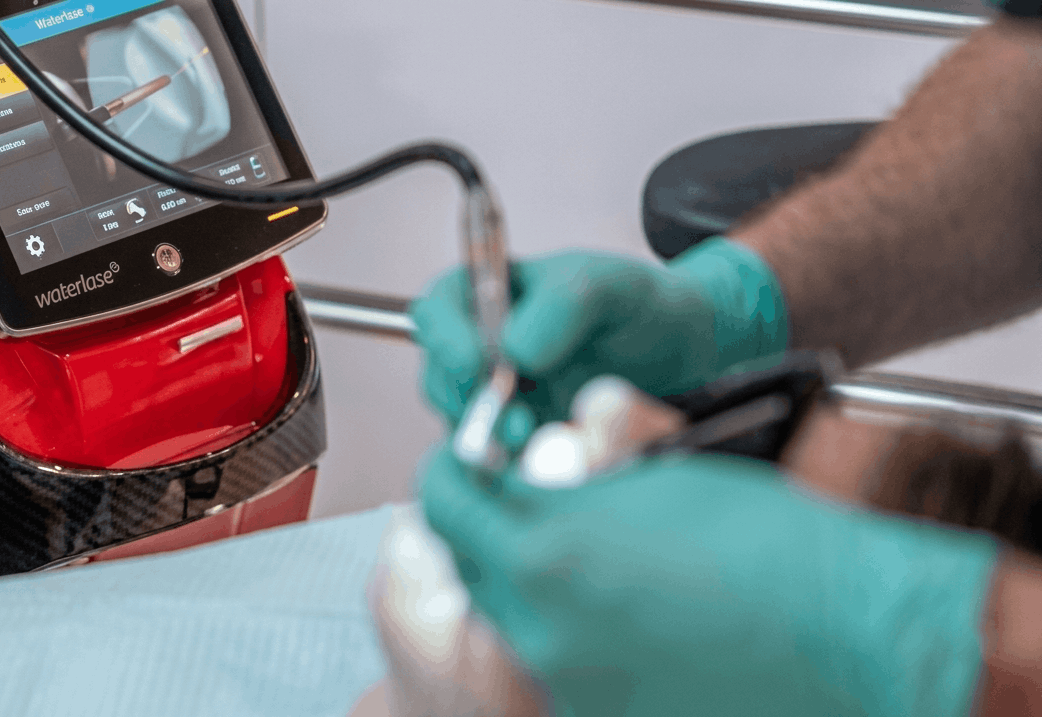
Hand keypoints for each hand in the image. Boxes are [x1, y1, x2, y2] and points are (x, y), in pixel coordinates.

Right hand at [410, 238, 786, 425]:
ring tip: (533, 436)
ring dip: (490, 435)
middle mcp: (485, 346)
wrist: (686, 353)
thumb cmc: (642, 306)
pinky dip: (515, 461)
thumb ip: (562, 304)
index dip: (444, 337)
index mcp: (491, 294)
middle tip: (512, 415)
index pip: (439, 311)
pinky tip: (546, 456)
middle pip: (441, 374)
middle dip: (467, 399)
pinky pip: (499, 456)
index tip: (472, 362)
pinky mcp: (523, 439)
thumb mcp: (609, 286)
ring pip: (464, 421)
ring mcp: (501, 396)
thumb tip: (514, 348)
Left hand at [417, 379, 998, 715]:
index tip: (464, 466)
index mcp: (543, 556)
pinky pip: (563, 671)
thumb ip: (573, 474)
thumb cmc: (764, 542)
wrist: (847, 627)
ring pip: (516, 624)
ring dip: (534, 591)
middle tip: (527, 513)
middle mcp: (542, 631)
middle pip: (472, 570)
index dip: (453, 475)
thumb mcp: (652, 477)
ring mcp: (572, 686)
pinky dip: (576, 643)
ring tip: (594, 570)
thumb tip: (540, 461)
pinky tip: (627, 622)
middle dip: (491, 534)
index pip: (446, 504)